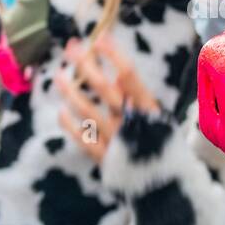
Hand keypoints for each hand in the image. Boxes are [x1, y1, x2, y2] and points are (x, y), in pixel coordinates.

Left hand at [56, 36, 158, 163]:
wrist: (166, 186)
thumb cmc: (160, 145)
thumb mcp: (155, 118)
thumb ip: (136, 97)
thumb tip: (117, 74)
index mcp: (148, 109)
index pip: (129, 76)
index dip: (113, 55)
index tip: (100, 38)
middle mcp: (131, 122)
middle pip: (105, 89)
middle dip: (87, 65)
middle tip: (72, 48)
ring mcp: (116, 141)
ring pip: (88, 111)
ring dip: (70, 91)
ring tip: (58, 75)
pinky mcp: (104, 159)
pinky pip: (82, 138)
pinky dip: (70, 124)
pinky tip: (61, 110)